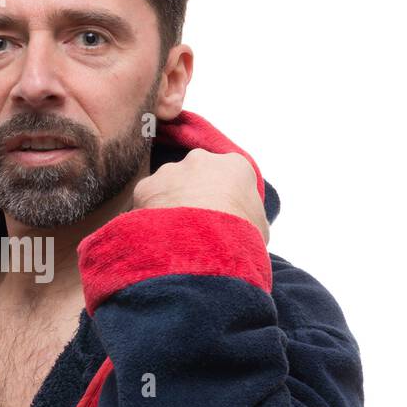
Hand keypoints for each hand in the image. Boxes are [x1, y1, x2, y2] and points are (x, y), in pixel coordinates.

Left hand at [132, 150, 269, 245]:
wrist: (206, 247)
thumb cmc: (240, 239)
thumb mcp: (260, 228)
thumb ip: (251, 217)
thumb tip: (246, 225)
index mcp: (234, 166)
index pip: (227, 176)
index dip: (221, 197)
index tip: (218, 215)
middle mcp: (200, 160)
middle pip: (194, 175)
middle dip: (192, 195)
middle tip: (193, 225)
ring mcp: (170, 171)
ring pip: (167, 187)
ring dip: (169, 205)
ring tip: (173, 235)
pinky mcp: (146, 186)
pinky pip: (146, 201)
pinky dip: (148, 217)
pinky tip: (157, 236)